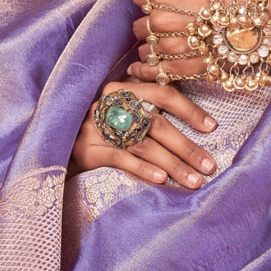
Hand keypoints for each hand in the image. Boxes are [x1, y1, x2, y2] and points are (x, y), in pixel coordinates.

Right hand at [69, 78, 217, 188]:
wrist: (58, 143)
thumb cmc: (102, 130)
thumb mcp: (123, 113)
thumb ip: (149, 112)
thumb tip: (196, 125)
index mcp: (124, 89)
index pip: (162, 94)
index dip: (189, 110)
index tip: (212, 128)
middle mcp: (110, 104)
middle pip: (157, 124)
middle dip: (186, 147)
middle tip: (209, 166)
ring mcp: (97, 127)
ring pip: (143, 145)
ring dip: (173, 165)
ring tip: (193, 181)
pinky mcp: (88, 150)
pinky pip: (121, 159)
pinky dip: (143, 170)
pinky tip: (162, 180)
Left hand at [127, 0, 270, 83]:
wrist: (268, 17)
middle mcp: (164, 21)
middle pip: (141, 25)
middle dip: (150, 23)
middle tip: (168, 21)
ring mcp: (174, 47)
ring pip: (147, 50)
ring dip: (151, 47)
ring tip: (166, 42)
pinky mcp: (186, 69)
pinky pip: (157, 72)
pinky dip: (148, 71)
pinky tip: (143, 69)